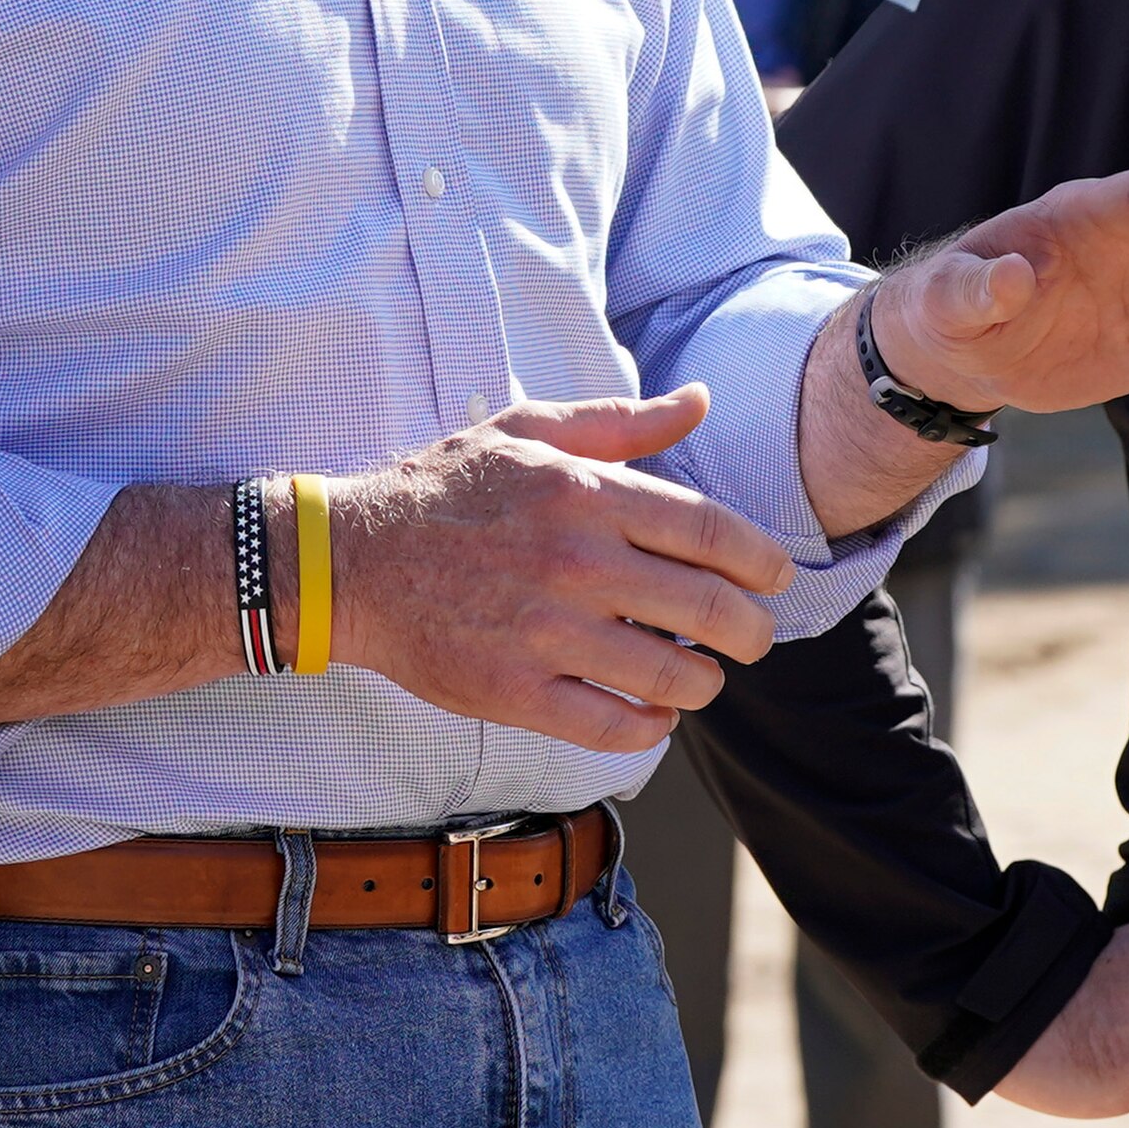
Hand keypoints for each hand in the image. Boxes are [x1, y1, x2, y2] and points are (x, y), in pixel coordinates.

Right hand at [331, 390, 798, 754]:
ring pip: (672, 676)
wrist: (351, 560)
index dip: (763, 562)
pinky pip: (613, 726)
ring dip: (705, 682)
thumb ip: (621, 421)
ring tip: (702, 676)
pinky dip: (651, 727)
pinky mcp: (516, 691)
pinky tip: (654, 714)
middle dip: (751, 631)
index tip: (777, 578)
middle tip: (753, 637)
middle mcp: (576, 563)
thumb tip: (698, 400)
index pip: (712, 533)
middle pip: (709, 609)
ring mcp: (547, 633)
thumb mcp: (529, 431)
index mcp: (587, 494)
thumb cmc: (445, 490)